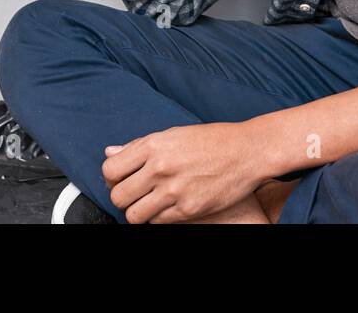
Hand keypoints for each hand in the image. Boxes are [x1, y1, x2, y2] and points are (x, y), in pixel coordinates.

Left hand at [101, 122, 265, 223]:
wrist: (247, 152)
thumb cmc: (212, 140)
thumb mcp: (173, 134)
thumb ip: (139, 145)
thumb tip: (110, 152)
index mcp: (153, 145)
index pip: (110, 169)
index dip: (112, 177)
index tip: (122, 179)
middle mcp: (160, 167)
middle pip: (118, 196)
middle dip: (123, 197)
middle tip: (135, 194)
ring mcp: (174, 190)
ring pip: (134, 216)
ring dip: (139, 212)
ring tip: (150, 203)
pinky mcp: (188, 209)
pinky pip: (157, 223)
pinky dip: (158, 218)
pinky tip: (168, 207)